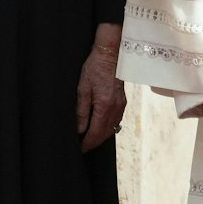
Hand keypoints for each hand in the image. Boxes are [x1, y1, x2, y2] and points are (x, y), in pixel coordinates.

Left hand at [76, 23, 125, 151]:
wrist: (111, 55)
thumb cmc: (95, 68)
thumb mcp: (83, 89)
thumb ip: (81, 111)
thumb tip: (80, 129)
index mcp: (104, 106)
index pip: (95, 133)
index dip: (87, 143)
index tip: (80, 148)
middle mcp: (115, 109)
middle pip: (104, 134)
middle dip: (94, 143)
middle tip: (83, 147)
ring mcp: (121, 106)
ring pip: (111, 129)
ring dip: (101, 137)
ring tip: (90, 140)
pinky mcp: (123, 102)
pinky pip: (116, 121)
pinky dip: (108, 128)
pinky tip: (101, 128)